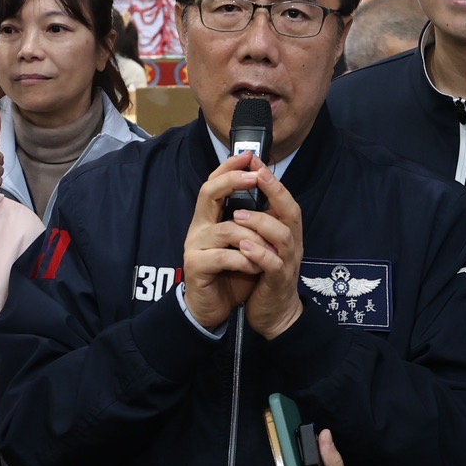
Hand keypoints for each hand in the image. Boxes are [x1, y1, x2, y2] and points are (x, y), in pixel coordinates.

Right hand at [181, 154, 265, 331]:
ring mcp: (195, 245)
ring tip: (270, 250)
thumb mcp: (244, 244)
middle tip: (255, 177)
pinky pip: (225, 256)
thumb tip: (270, 194)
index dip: (229, 167)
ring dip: (255, 237)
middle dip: (233, 181)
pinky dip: (247, 260)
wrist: (212, 310)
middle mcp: (199, 226)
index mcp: (209, 218)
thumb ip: (250, 221)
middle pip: (208, 191)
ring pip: (228, 229)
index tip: (249, 155)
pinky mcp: (196, 266)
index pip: (214, 183)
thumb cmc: (230, 274)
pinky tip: (257, 267)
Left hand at [233, 165, 305, 338]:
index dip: (272, 180)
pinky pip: (273, 264)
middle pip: (291, 212)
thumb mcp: (264, 243)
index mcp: (288, 232)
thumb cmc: (265, 274)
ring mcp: (288, 263)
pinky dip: (258, 253)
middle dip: (274, 191)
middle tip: (255, 175)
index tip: (255, 159)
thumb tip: (244, 192)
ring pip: (282, 236)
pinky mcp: (279, 282)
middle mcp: (292, 244)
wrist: (274, 315)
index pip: (285, 200)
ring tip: (237, 214)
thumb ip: (260, 222)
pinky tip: (242, 246)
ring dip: (260, 222)